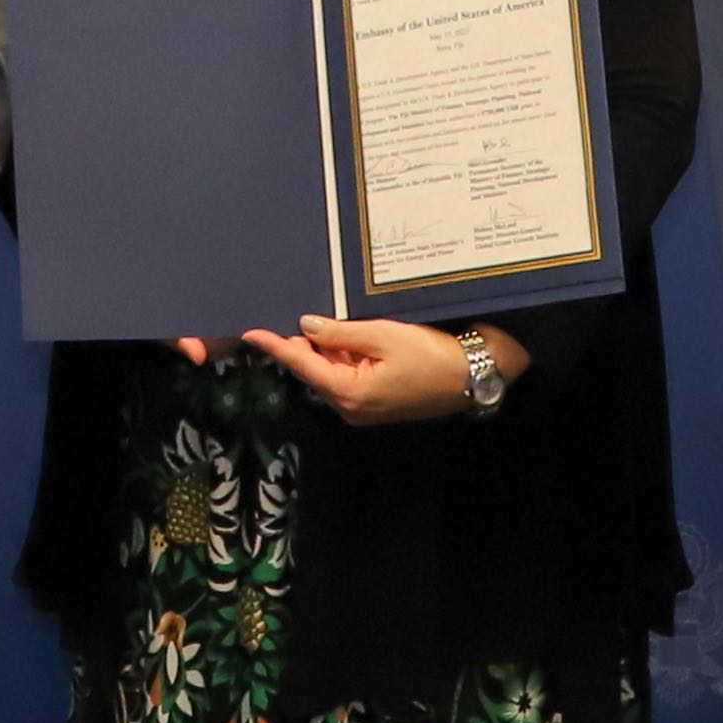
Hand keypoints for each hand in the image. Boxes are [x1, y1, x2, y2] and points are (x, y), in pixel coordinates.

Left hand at [242, 317, 526, 425]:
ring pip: (330, 372)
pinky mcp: (375, 402)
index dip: (275, 346)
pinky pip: (348, 377)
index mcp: (348, 393)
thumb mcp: (384, 335)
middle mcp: (350, 407)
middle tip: (294, 313)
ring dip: (326, 349)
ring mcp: (363, 408)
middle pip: (314, 370)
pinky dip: (343, 357)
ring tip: (326, 320)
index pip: (301, 365)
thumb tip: (307, 326)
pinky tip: (347, 336)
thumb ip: (341, 332)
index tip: (250, 333)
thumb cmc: (432, 355)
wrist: (473, 375)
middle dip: (302, 344)